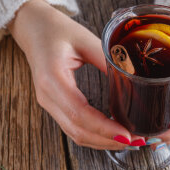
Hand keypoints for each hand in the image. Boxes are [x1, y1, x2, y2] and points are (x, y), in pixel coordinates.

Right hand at [8, 0, 144, 149]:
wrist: (33, 28)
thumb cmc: (56, 31)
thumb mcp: (85, 40)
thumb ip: (108, 60)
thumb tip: (133, 80)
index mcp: (52, 79)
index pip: (79, 113)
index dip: (104, 128)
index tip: (127, 135)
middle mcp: (47, 97)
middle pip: (78, 130)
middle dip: (108, 140)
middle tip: (135, 141)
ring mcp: (48, 103)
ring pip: (75, 133)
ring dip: (102, 141)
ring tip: (128, 140)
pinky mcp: (54, 105)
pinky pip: (73, 127)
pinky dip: (93, 134)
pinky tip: (110, 133)